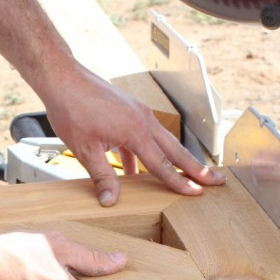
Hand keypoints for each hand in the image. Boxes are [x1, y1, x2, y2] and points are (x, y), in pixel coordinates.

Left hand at [41, 64, 223, 205]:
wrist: (64, 79)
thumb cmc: (72, 108)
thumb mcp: (86, 150)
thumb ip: (102, 176)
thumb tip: (110, 200)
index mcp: (136, 130)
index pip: (162, 165)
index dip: (179, 182)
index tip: (196, 193)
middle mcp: (144, 120)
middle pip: (175, 150)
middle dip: (196, 168)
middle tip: (216, 180)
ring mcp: (139, 114)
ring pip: (164, 142)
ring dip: (177, 160)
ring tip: (189, 175)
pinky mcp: (130, 112)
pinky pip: (145, 137)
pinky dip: (146, 154)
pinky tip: (138, 172)